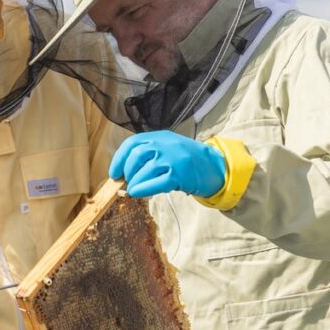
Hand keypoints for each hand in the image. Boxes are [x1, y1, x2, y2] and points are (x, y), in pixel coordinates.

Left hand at [109, 130, 225, 197]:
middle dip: (127, 171)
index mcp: (160, 136)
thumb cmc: (187, 161)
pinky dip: (143, 189)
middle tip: (127, 182)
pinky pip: (156, 182)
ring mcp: (174, 158)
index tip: (114, 173)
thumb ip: (148, 154)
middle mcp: (166, 144)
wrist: (216, 167)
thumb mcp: (167, 148)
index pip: (132, 143)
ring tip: (133, 189)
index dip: (119, 159)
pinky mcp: (180, 174)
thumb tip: (123, 172)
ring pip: (145, 170)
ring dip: (134, 182)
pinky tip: (138, 193)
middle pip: (136, 155)